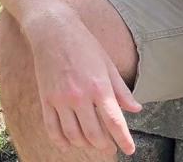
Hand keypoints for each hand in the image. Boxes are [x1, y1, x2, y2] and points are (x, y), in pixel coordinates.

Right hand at [26, 9, 141, 155]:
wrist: (54, 33)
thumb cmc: (86, 45)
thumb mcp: (108, 64)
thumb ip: (121, 89)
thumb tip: (135, 109)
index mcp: (99, 86)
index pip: (114, 120)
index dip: (123, 139)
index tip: (130, 151)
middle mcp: (80, 96)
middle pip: (94, 133)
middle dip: (105, 145)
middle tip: (111, 149)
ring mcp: (61, 100)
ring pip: (73, 135)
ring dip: (85, 145)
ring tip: (94, 145)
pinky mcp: (46, 101)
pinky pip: (53, 130)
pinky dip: (62, 142)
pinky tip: (70, 144)